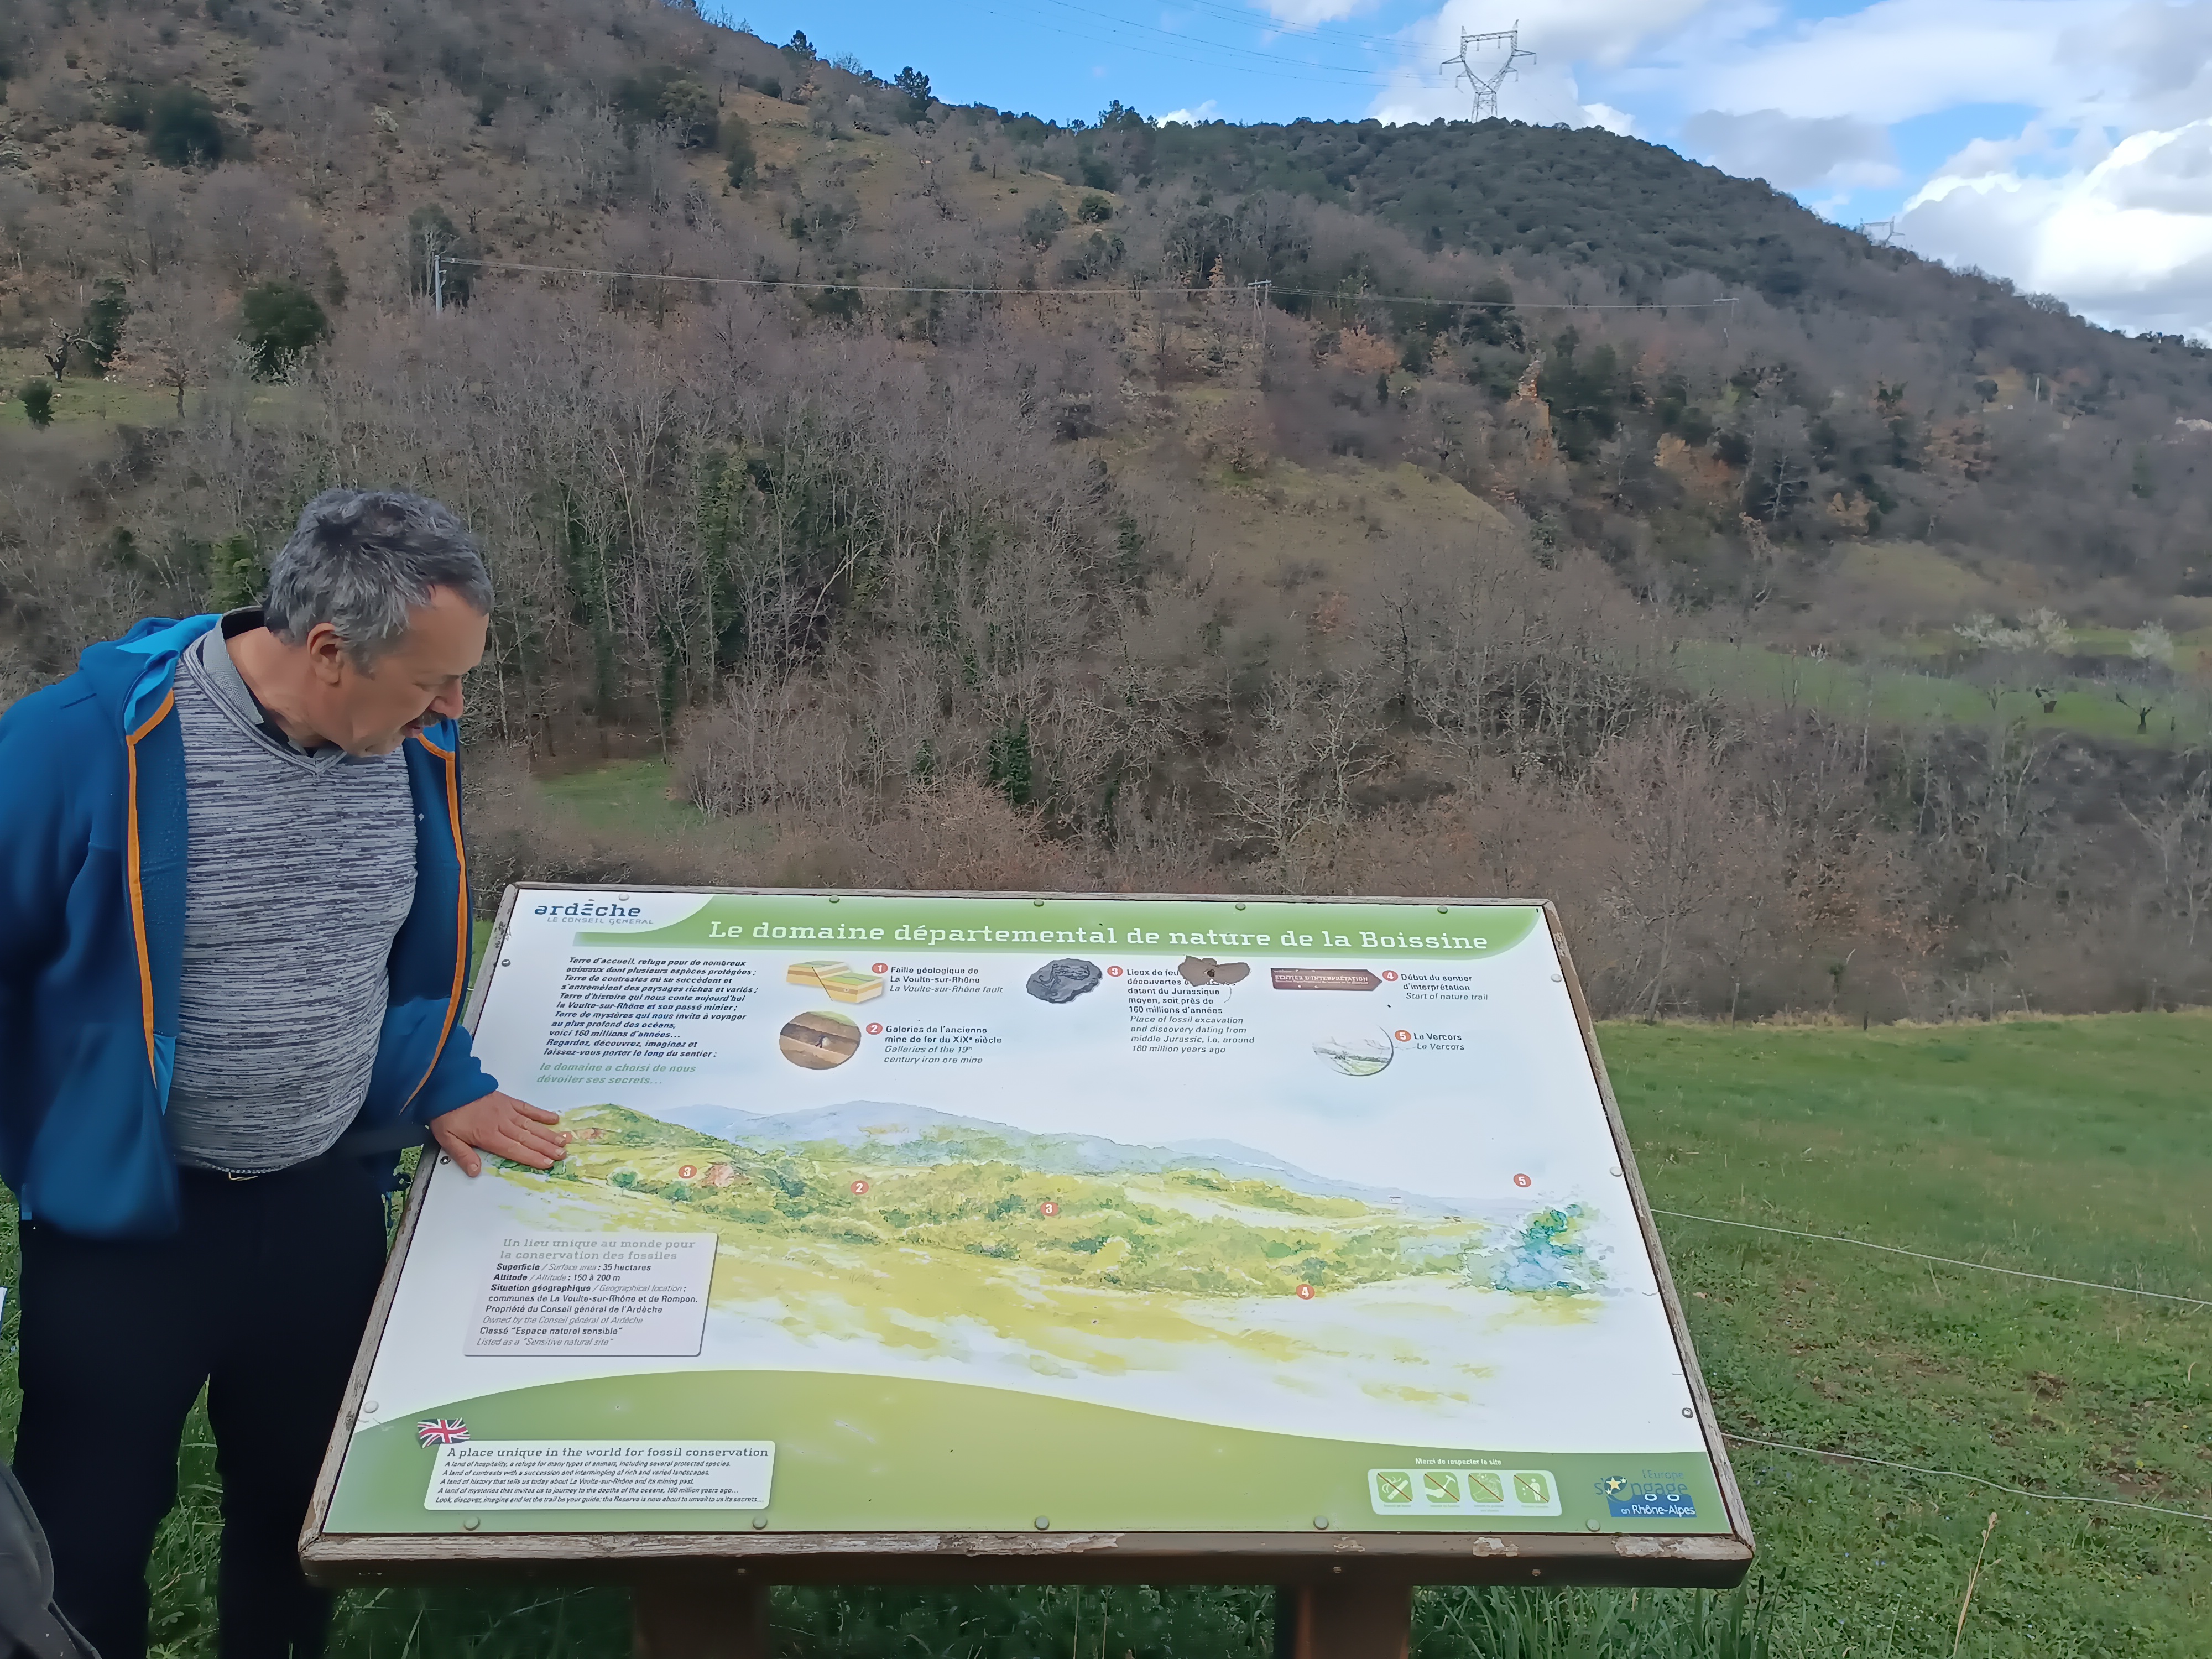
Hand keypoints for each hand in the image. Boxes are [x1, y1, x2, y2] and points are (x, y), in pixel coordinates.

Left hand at [430, 1090, 569, 1175]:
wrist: (448, 1087)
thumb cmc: (447, 1114)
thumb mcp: (447, 1139)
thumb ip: (463, 1155)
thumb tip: (476, 1172)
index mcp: (488, 1136)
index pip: (514, 1149)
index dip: (532, 1157)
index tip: (547, 1163)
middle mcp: (502, 1124)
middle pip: (527, 1139)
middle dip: (546, 1148)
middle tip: (563, 1154)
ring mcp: (507, 1111)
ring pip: (531, 1125)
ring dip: (548, 1134)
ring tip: (564, 1140)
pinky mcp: (508, 1101)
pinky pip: (527, 1108)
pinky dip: (541, 1113)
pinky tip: (553, 1119)